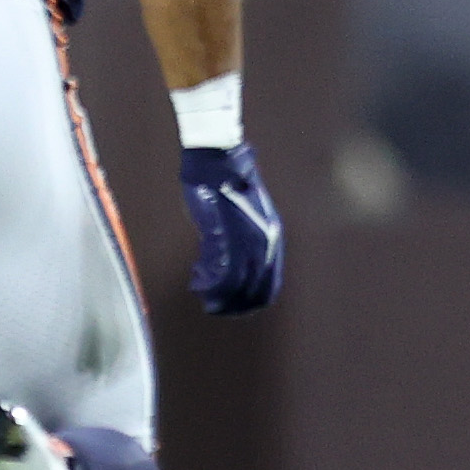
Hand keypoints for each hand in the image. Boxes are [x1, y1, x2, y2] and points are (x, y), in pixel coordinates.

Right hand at [179, 144, 285, 316]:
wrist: (216, 162)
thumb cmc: (227, 185)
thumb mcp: (247, 219)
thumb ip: (246, 244)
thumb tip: (234, 273)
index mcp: (273, 240)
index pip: (269, 288)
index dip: (250, 304)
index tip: (231, 306)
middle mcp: (265, 244)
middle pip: (252, 294)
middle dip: (230, 306)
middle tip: (212, 306)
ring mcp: (246, 241)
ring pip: (234, 288)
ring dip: (214, 296)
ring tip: (200, 289)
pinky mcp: (225, 236)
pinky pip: (218, 274)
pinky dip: (205, 282)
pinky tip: (195, 276)